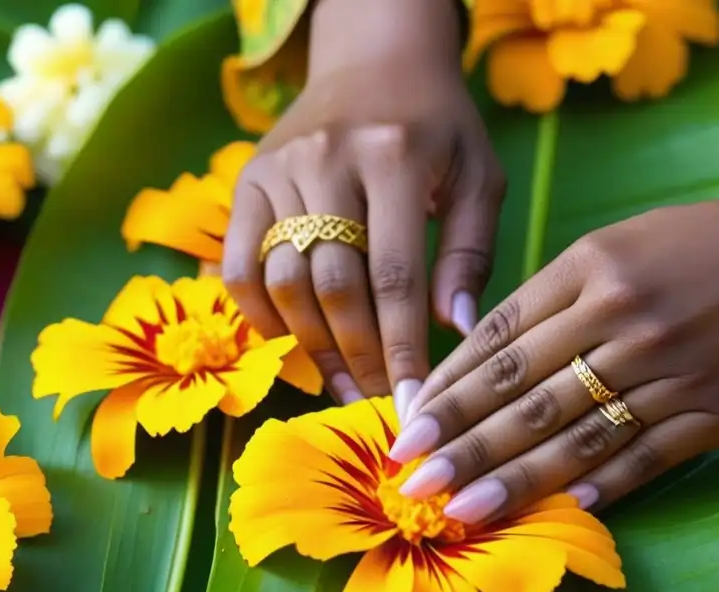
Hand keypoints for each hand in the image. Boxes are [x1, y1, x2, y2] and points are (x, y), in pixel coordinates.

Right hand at [222, 0, 504, 417]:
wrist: (374, 59)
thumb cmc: (439, 126)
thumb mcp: (477, 176)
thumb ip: (471, 254)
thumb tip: (454, 331)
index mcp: (396, 157)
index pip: (395, 277)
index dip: (401, 350)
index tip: (412, 405)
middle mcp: (329, 160)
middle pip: (334, 287)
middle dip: (359, 358)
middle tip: (379, 400)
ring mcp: (279, 169)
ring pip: (284, 283)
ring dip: (313, 348)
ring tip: (345, 385)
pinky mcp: (247, 180)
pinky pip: (240, 267)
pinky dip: (262, 317)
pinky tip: (296, 344)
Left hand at [386, 159, 718, 523]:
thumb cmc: (708, 243)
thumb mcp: (622, 242)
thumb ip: (556, 293)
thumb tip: (486, 352)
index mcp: (593, 268)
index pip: (501, 337)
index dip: (450, 385)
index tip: (408, 422)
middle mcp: (625, 319)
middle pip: (524, 392)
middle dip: (461, 441)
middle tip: (410, 478)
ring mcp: (672, 369)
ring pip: (576, 434)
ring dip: (513, 478)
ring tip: (461, 510)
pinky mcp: (716, 412)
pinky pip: (647, 456)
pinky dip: (603, 486)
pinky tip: (560, 511)